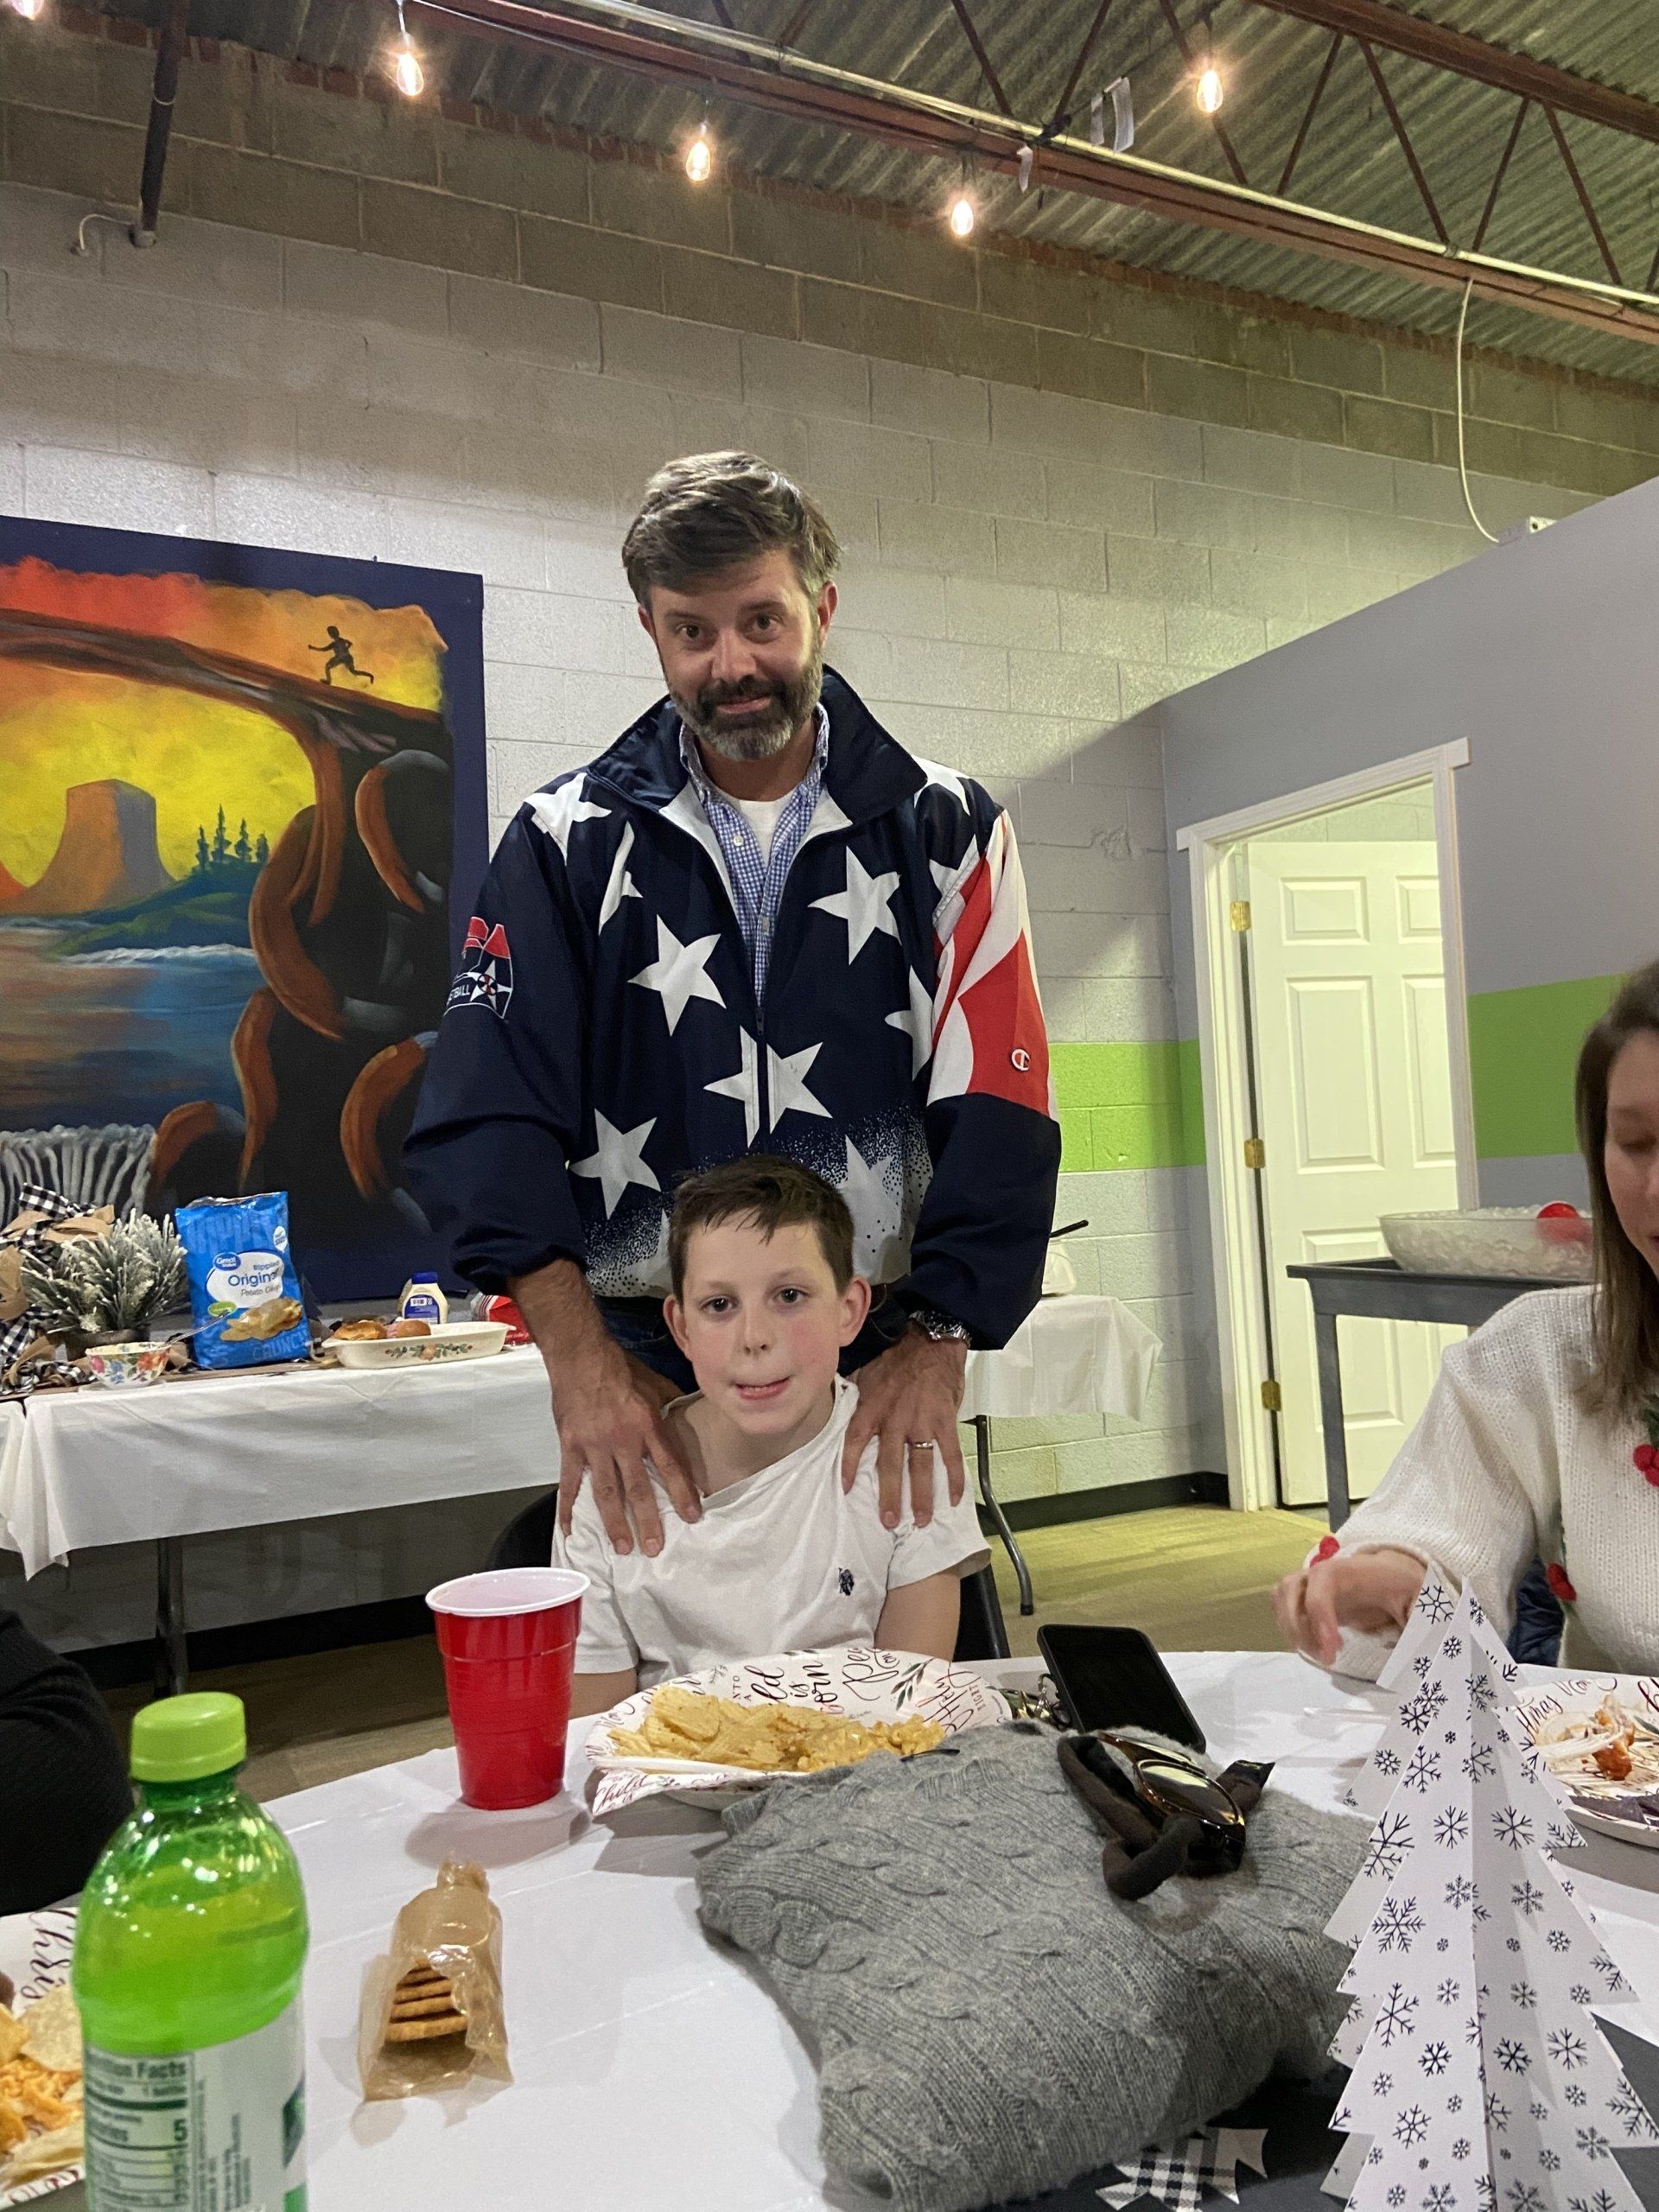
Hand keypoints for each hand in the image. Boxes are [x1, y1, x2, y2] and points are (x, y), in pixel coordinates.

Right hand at [550, 1333, 698, 1555]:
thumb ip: (672, 1404)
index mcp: (647, 1425)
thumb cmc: (619, 1367)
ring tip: (623, 1548)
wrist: (580, 1354)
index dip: (682, 1492)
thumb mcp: (655, 1383)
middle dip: (648, 1520)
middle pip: (638, 1488)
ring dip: (615, 1523)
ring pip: (607, 1492)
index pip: (670, 1465)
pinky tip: (570, 1529)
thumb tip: (690, 1415)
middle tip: (655, 1547)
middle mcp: (623, 1440)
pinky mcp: (571, 1447)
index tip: (692, 1516)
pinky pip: (570, 1483)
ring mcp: (594, 1446)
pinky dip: (568, 1508)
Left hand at [841, 1328, 967, 1529]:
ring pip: (921, 1465)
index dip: (850, 1466)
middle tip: (888, 1521)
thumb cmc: (897, 1358)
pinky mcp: (946, 1422)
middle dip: (889, 1495)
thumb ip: (853, 1396)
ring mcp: (922, 1422)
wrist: (931, 1341)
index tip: (847, 1489)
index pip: (856, 1441)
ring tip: (920, 1520)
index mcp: (872, 1408)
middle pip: (890, 1464)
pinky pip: (951, 1454)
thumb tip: (836, 1408)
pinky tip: (955, 1497)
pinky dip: (954, 1477)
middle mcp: (895, 1419)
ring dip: (921, 1496)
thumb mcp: (866, 1372)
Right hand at [1273, 1546, 1426, 1666]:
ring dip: (1292, 1630)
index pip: (1321, 1582)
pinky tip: (1315, 1647)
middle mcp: (1322, 1571)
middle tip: (1327, 1657)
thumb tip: (1422, 1648)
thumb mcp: (1421, 1597)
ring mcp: (1310, 1582)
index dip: (1320, 1615)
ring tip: (1321, 1654)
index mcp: (1350, 1569)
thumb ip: (1422, 1617)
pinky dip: (1290, 1630)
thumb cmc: (1404, 1586)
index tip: (1334, 1650)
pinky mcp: (1304, 1596)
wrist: (1392, 1574)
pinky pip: (1282, 1608)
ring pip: (1281, 1598)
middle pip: (1290, 1588)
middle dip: (1300, 1627)